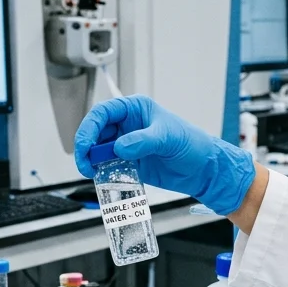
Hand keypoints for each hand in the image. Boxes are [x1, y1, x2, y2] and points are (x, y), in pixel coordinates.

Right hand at [74, 96, 255, 216]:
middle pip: (96, 131)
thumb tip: (120, 147)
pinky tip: (101, 177)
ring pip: (99, 149)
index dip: (89, 126)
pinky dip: (101, 170)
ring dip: (91, 159)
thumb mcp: (168, 138)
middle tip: (84, 163)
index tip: (85, 144)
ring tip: (90, 172)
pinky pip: (108, 164)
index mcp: (135, 109)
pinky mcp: (129, 162)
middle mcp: (127, 124)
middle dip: (86, 146)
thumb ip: (143, 141)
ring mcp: (127, 144)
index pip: (104, 112)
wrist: (203, 169)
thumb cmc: (191, 144)